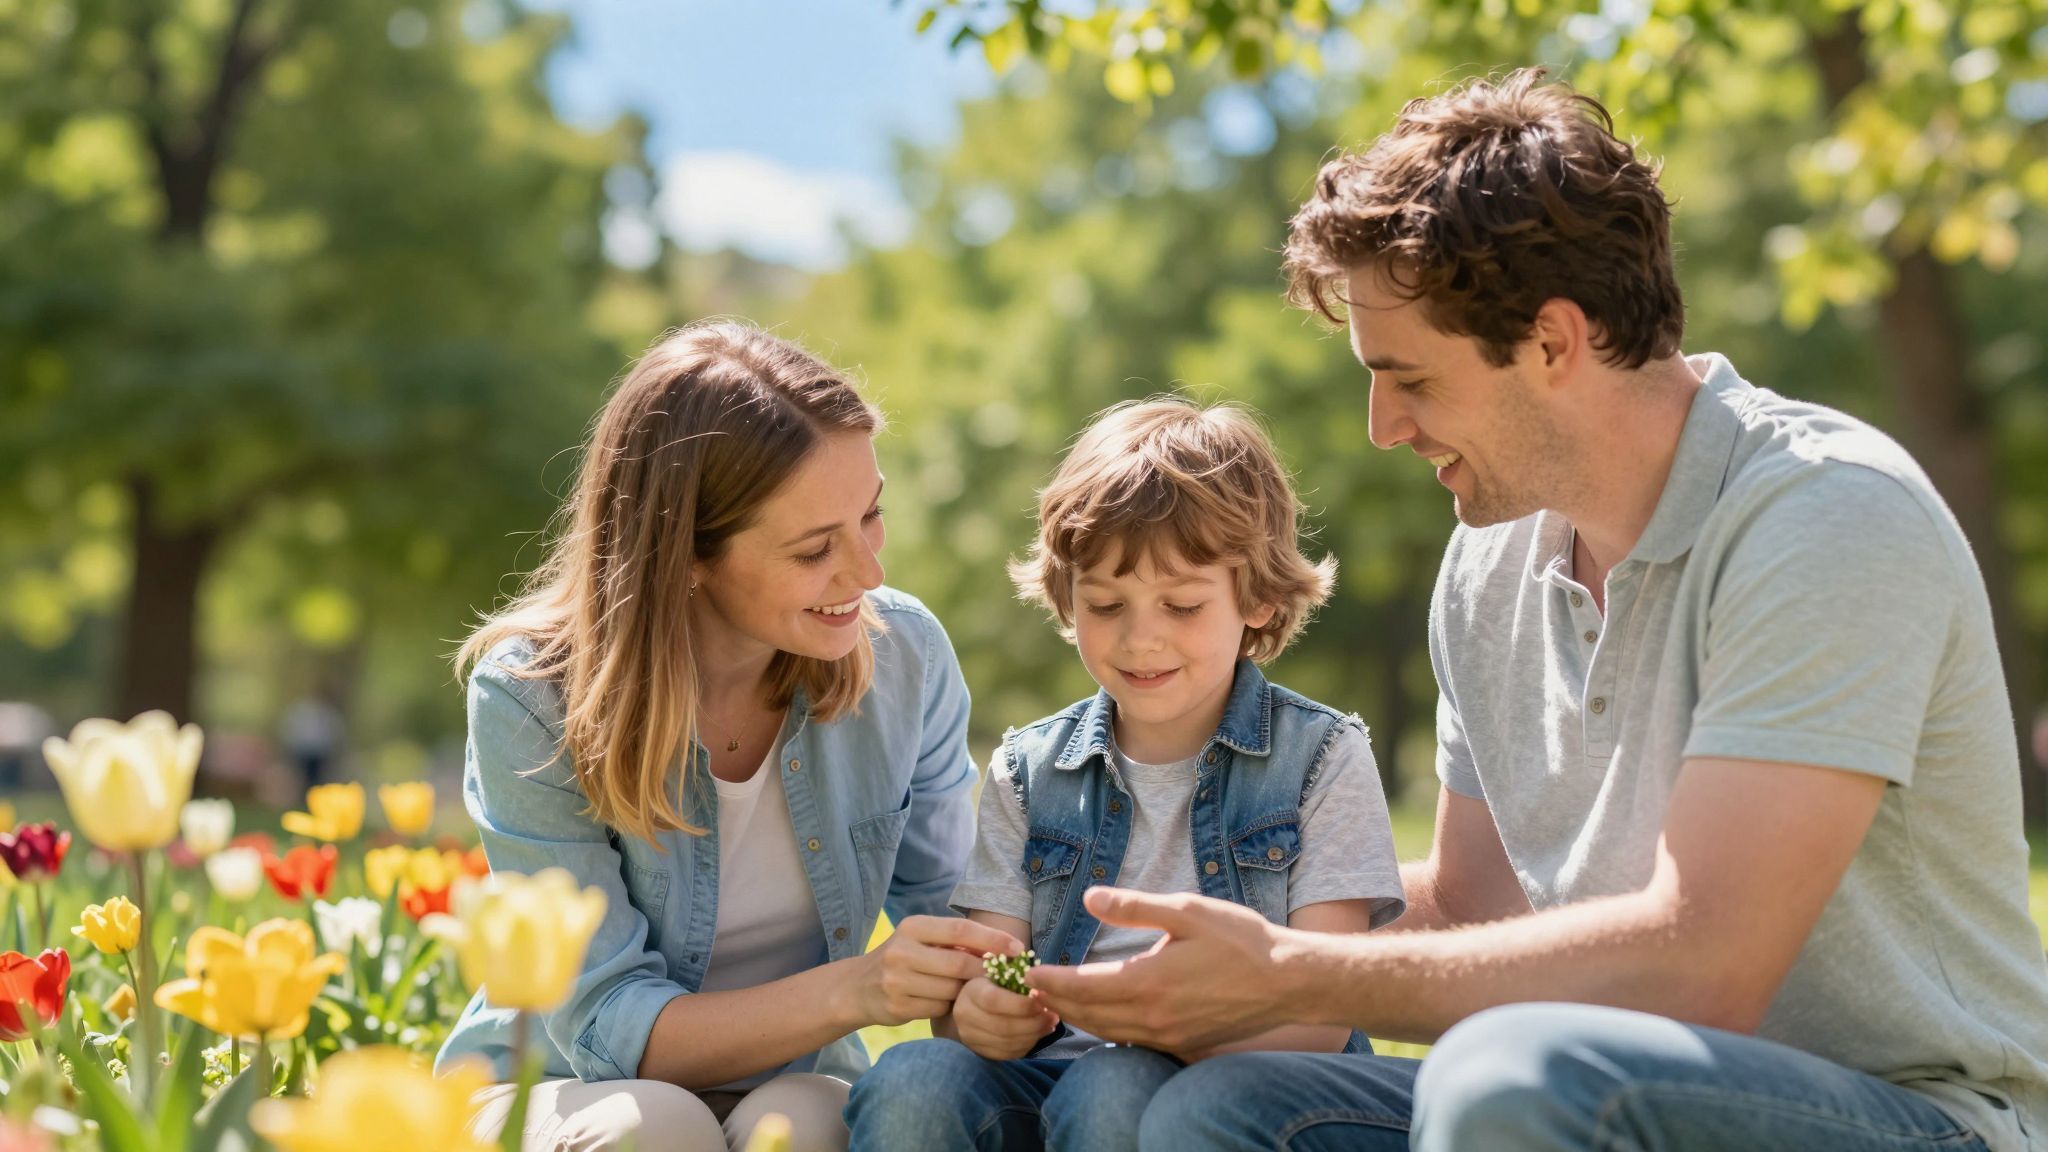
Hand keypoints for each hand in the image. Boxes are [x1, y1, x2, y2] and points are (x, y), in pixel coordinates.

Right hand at [853, 915, 1023, 1027]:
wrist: (858, 988)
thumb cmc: (903, 959)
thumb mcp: (921, 940)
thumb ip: (954, 941)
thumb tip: (1004, 948)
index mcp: (913, 927)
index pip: (961, 929)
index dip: (993, 939)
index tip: (1018, 949)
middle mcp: (902, 951)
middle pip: (960, 963)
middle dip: (985, 972)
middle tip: (1004, 978)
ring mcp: (897, 980)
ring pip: (952, 990)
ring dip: (964, 992)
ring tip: (964, 989)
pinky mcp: (897, 1006)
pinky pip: (938, 1009)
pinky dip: (947, 1007)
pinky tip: (941, 1002)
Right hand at [952, 976, 1057, 1060]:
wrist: (970, 1005)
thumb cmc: (991, 983)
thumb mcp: (997, 972)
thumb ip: (1015, 974)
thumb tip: (1041, 980)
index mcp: (971, 992)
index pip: (994, 1001)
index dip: (1021, 1005)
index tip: (1042, 1002)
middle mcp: (966, 1017)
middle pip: (1003, 1026)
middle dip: (1033, 1023)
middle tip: (1053, 1016)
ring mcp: (971, 1038)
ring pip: (1008, 1043)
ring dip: (1034, 1035)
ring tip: (1050, 1023)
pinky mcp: (981, 1052)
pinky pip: (1009, 1053)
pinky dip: (1028, 1044)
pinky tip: (1038, 1033)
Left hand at [1026, 888, 1294, 1051]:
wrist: (1288, 982)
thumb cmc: (1240, 939)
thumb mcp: (1186, 910)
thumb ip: (1134, 907)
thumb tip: (1089, 898)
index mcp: (1148, 982)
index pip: (1080, 987)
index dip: (1049, 980)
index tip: (1026, 971)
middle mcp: (1153, 1017)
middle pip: (1086, 1016)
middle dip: (1055, 1001)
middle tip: (1032, 987)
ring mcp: (1168, 1036)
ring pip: (1106, 1033)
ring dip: (1078, 1018)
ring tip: (1058, 1001)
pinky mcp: (1183, 1045)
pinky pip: (1131, 1041)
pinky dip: (1107, 1029)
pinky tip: (1104, 1015)